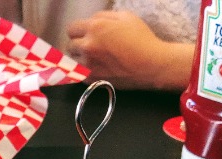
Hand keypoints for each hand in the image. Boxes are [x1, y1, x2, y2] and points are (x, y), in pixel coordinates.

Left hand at [67, 11, 193, 91]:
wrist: (150, 64)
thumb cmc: (141, 38)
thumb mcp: (125, 17)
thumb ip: (104, 17)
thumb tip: (92, 21)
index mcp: (94, 28)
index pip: (71, 28)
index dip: (78, 30)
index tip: (84, 33)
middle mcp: (87, 46)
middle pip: (70, 45)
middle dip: (78, 44)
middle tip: (90, 46)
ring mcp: (88, 64)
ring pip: (72, 61)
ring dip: (80, 59)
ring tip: (92, 59)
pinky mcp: (92, 79)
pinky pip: (80, 74)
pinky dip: (85, 71)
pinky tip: (97, 69)